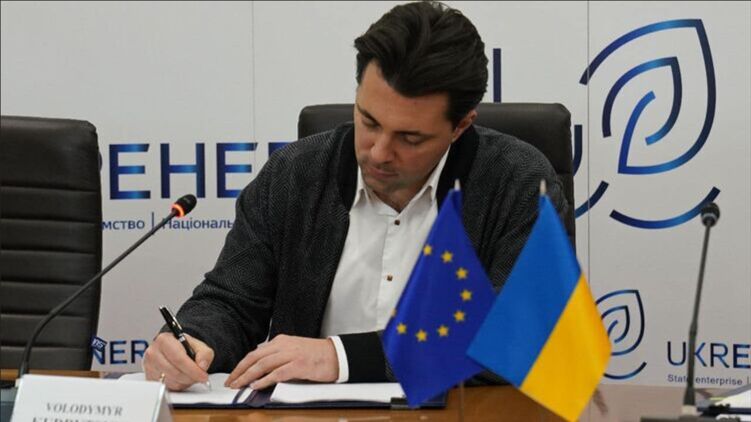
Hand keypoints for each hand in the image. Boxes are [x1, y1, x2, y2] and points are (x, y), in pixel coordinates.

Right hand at [142, 332, 213, 390]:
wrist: (174, 348)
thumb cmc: (184, 347)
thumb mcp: (199, 346)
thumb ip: (204, 354)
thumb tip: (202, 365)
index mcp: (164, 340)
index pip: (179, 359)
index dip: (193, 370)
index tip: (203, 376)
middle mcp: (153, 353)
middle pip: (174, 372)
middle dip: (190, 377)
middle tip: (199, 376)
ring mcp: (149, 367)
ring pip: (170, 382)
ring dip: (184, 382)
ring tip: (189, 375)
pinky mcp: (149, 378)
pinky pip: (166, 388)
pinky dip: (177, 386)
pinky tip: (181, 378)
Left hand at [224, 334, 338, 389]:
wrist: (337, 355)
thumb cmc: (316, 355)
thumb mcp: (293, 350)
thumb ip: (277, 355)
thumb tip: (259, 365)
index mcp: (281, 341)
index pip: (255, 353)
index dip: (241, 365)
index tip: (233, 376)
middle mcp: (284, 345)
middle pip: (255, 358)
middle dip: (240, 371)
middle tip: (230, 382)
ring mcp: (291, 354)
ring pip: (263, 364)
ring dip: (248, 376)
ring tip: (239, 386)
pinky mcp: (299, 365)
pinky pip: (278, 373)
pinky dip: (265, 380)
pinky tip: (256, 386)